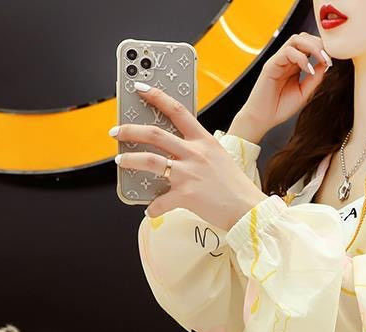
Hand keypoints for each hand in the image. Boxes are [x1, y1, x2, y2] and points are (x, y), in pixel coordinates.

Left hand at [112, 83, 266, 227]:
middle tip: (117, 131)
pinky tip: (150, 209)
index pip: (177, 110)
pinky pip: (161, 201)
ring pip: (150, 161)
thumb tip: (175, 156)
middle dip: (130, 130)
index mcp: (204, 141)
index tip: (140, 88)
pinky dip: (153, 207)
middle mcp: (195, 154)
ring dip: (130, 160)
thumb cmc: (236, 187)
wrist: (248, 209)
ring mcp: (189, 174)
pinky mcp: (186, 195)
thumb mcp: (219, 158)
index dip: (156, 96)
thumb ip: (198, 152)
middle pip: (155, 134)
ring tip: (120, 161)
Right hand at [237, 32, 332, 134]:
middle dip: (319, 44)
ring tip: (322, 59)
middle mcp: (286, 59)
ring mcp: (278, 60)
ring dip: (312, 46)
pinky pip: (287, 52)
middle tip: (329, 58)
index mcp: (294, 64)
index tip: (332, 61)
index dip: (322, 49)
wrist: (263, 119)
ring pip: (296, 39)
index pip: (309, 45)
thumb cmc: (280, 107)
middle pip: (304, 37)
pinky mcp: (271, 65)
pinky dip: (300, 58)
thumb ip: (315, 79)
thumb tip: (326, 64)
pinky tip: (308, 69)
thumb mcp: (304, 93)